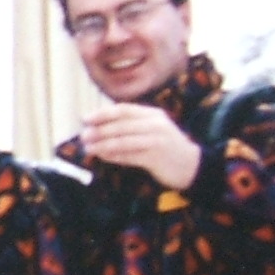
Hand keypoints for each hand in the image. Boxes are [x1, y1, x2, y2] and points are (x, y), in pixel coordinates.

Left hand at [77, 103, 201, 191]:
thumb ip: (131, 125)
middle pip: (121, 125)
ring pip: (123, 141)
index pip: (124, 110)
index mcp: (153, 114)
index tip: (86, 119)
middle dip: (99, 130)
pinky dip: (113, 156)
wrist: (191, 165)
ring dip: (102, 145)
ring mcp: (157, 141)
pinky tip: (102, 156)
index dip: (103, 113)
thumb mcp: (152, 129)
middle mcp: (156, 125)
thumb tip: (99, 126)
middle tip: (83, 136)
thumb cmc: (165, 146)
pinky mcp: (156, 158)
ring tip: (88, 148)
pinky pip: (129, 156)